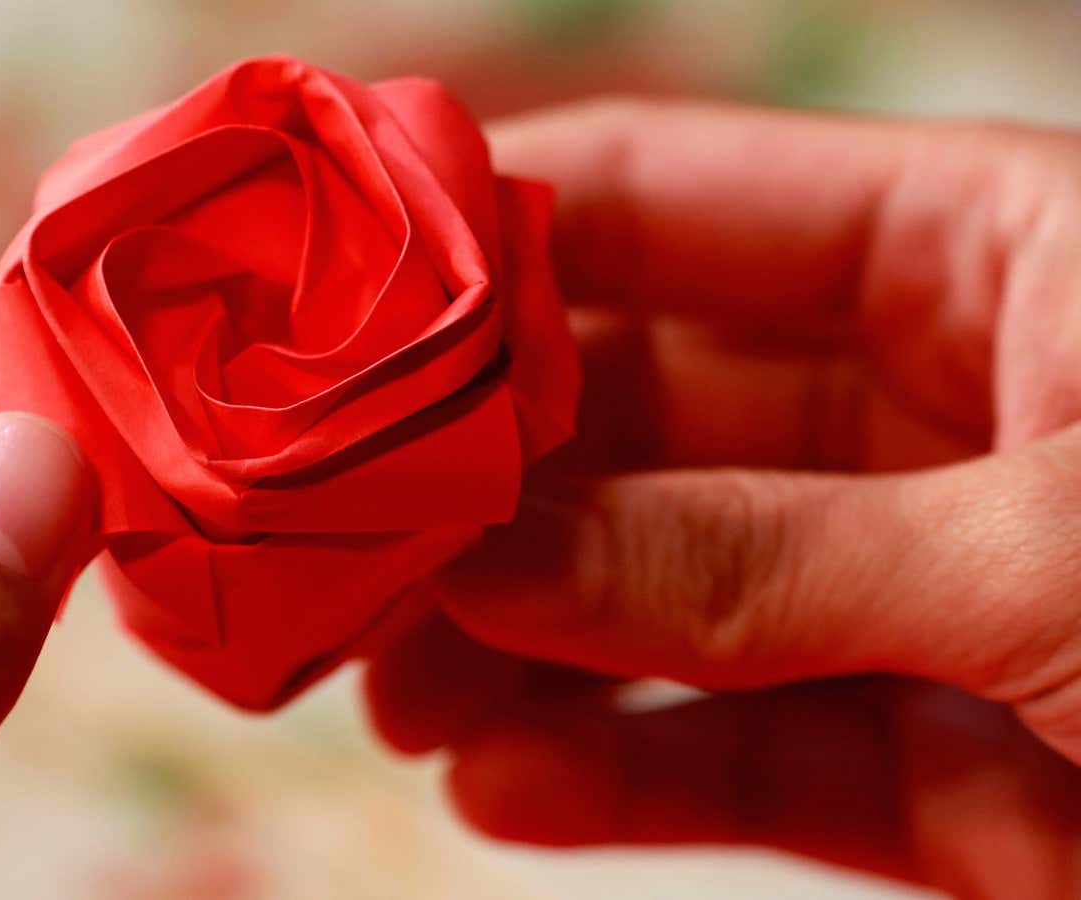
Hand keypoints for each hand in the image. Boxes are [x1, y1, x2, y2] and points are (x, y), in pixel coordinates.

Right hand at [366, 100, 1080, 896]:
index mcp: (994, 262)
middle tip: (330, 545)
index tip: (332, 298)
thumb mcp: (1064, 563)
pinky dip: (617, 770)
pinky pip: (738, 746)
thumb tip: (502, 557)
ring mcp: (922, 586)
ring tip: (387, 692)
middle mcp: (939, 408)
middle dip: (481, 482)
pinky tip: (496, 788)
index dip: (496, 237)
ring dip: (521, 640)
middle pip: (640, 414)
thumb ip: (764, 557)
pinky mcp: (943, 760)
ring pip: (665, 592)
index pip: (677, 202)